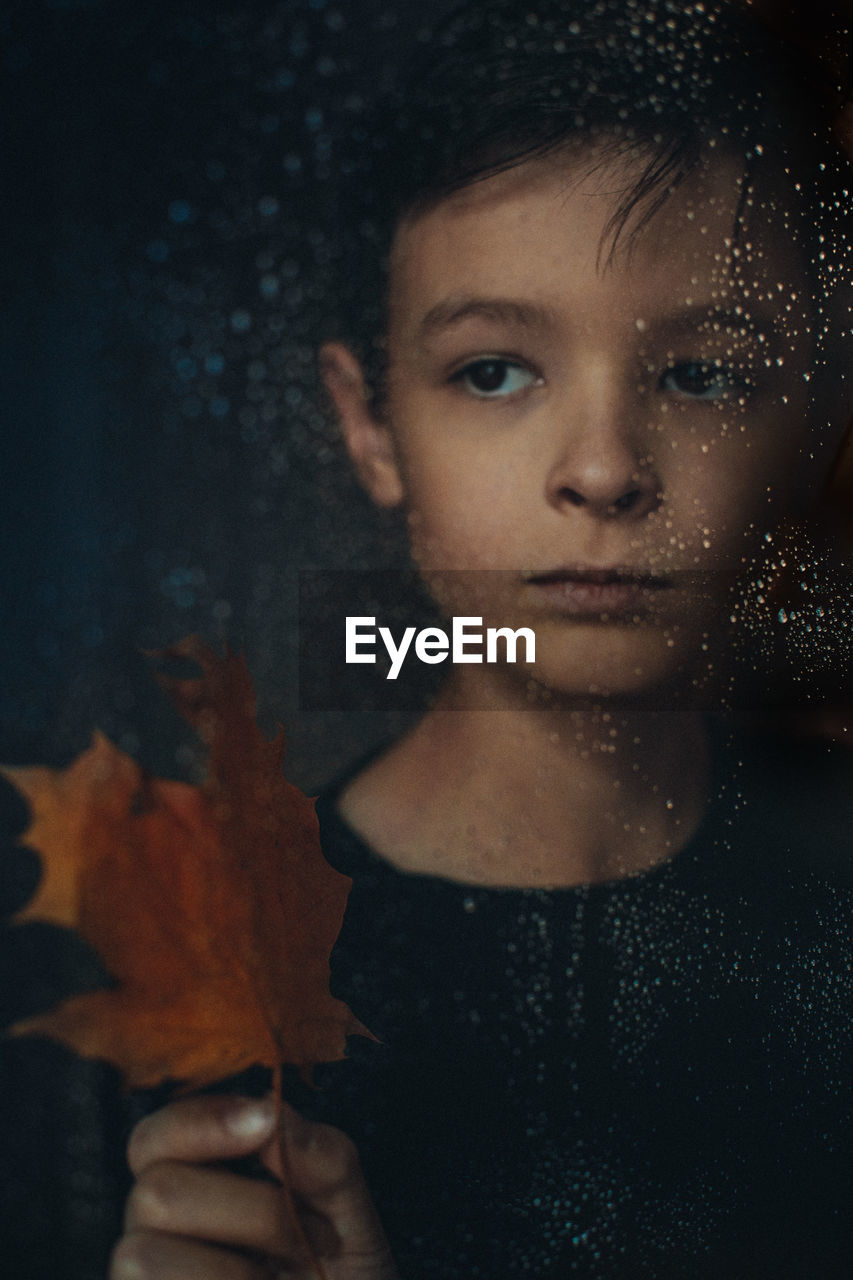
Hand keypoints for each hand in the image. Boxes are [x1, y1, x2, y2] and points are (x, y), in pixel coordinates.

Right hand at [110, 1093, 398, 1279]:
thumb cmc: (338, 1278)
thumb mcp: (348, 1216)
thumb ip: (322, 1158)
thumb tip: (274, 1111)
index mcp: (196, 1187)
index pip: (155, 1136)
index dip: (201, 1121)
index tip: (264, 1120)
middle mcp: (158, 1236)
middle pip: (154, 1192)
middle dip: (247, 1209)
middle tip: (302, 1239)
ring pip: (142, 1254)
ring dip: (232, 1270)